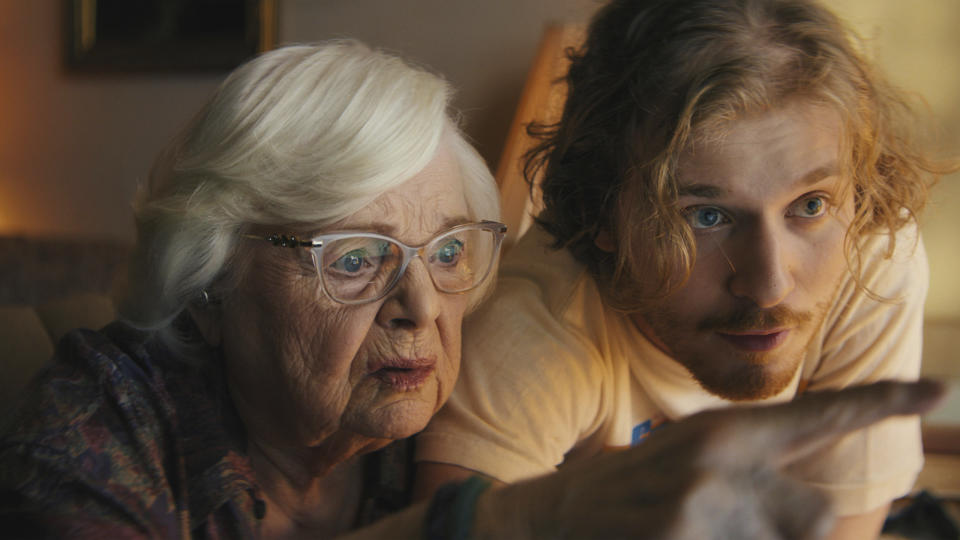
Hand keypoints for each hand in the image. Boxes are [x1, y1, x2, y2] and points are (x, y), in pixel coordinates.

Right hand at [484, 379, 945, 539]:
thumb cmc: (626, 490)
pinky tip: (675, 535)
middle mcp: (718, 463)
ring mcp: (700, 509)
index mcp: (722, 433)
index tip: (938, 387)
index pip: (815, 415)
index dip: (879, 401)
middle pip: (814, 517)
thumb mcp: (685, 458)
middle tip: (726, 522)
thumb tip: (816, 513)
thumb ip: (751, 471)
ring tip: (692, 529)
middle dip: (789, 529)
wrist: (549, 517)